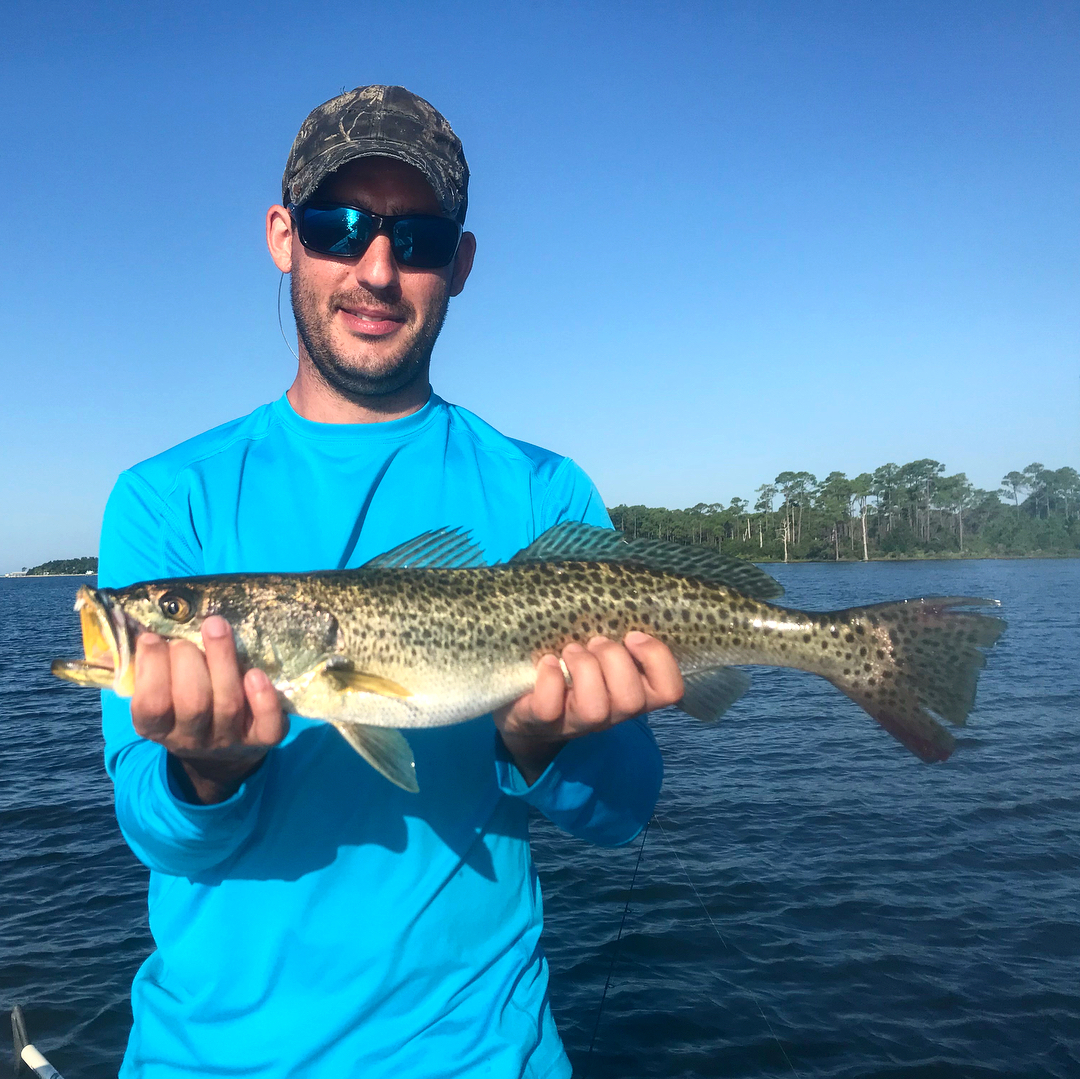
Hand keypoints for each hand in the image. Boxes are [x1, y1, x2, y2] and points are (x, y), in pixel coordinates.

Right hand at [130, 615, 287, 803]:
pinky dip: (263, 699)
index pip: (151, 705)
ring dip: (224, 661)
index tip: (153, 638)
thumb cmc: (183, 702)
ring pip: (228, 705)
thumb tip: (136, 619)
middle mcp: (193, 737)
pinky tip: (256, 673)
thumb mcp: (159, 692)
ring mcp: (230, 739)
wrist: (221, 752)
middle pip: (192, 703)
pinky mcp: (263, 738)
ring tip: (217, 626)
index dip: (151, 670)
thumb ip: (147, 665)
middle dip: (188, 661)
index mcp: (158, 727)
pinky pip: (268, 726)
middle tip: (187, 638)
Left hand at [494, 632, 682, 783]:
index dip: (657, 659)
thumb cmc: (576, 668)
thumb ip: (622, 637)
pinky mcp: (542, 722)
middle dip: (613, 659)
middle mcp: (612, 714)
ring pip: (595, 708)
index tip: (632, 635)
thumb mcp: (605, 654)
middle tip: (594, 642)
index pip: (670, 690)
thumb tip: (624, 598)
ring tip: (570, 651)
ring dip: (583, 668)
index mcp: (635, 693)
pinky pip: (549, 707)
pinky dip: (550, 678)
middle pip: (632, 699)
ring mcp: (577, 722)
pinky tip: (547, 662)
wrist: (529, 707)